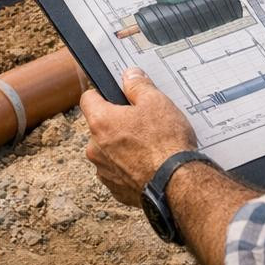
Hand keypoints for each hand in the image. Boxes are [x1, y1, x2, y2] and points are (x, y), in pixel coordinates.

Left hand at [80, 67, 199, 206]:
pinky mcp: (116, 189)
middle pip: (100, 127)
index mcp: (100, 122)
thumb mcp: (156, 102)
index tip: (115, 95)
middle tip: (141, 122)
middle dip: (117, 123)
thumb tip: (130, 75)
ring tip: (148, 146)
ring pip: (108, 151)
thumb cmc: (166, 143)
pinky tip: (149, 164)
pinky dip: (129, 167)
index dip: (102, 94)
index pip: (88, 99)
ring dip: (122, 147)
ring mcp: (104, 171)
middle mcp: (95, 148)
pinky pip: (118, 172)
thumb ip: (138, 85)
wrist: (177, 185)